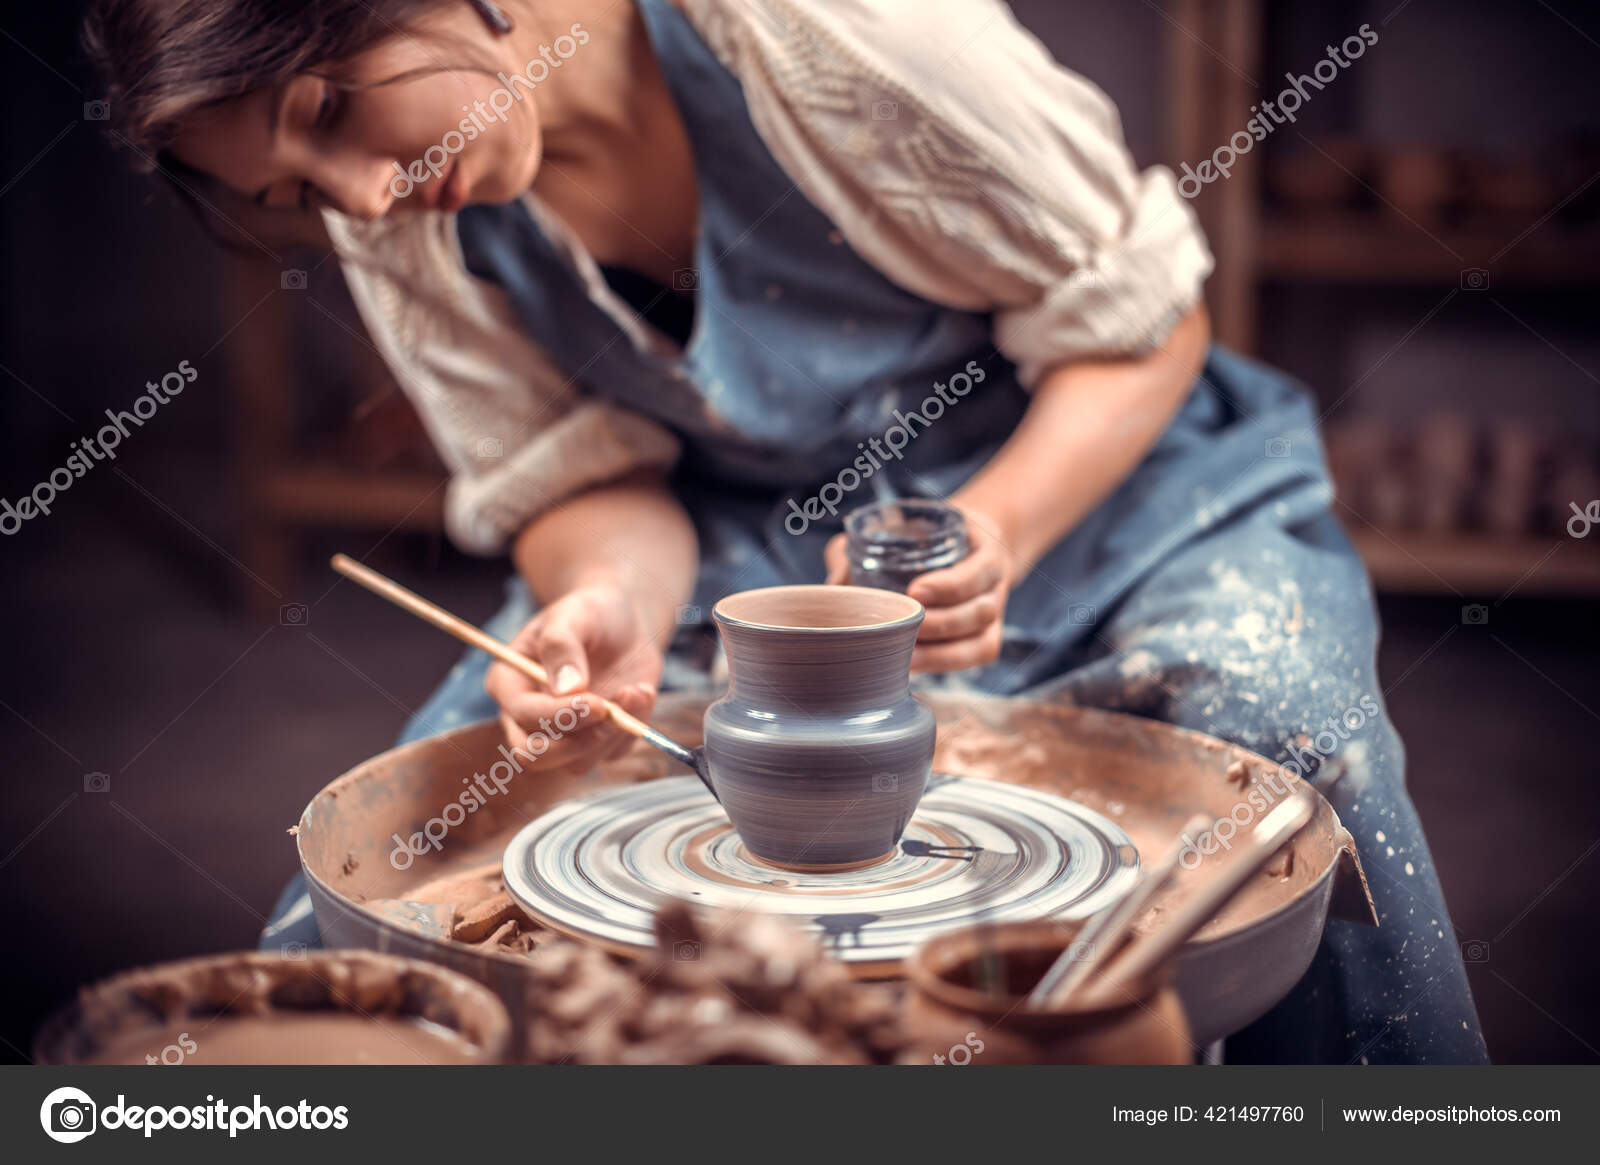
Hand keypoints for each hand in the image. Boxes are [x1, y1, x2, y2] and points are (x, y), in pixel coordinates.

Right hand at [484, 584, 663, 770]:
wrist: (625, 623)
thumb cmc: (590, 613)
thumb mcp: (574, 614)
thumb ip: (562, 646)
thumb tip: (565, 689)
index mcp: (510, 682)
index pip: (522, 715)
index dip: (558, 715)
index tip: (597, 703)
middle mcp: (527, 716)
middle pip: (536, 756)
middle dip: (578, 742)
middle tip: (614, 714)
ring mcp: (561, 733)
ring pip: (576, 763)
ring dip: (612, 735)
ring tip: (637, 690)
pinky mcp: (594, 741)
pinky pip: (610, 753)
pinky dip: (632, 730)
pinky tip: (641, 692)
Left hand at [823, 506, 1014, 671]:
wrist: (969, 544)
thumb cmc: (927, 537)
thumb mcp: (903, 527)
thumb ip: (865, 544)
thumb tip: (835, 583)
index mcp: (986, 553)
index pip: (979, 572)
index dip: (950, 585)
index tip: (915, 590)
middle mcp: (997, 587)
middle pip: (980, 612)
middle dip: (942, 623)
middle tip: (904, 625)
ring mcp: (995, 617)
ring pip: (981, 643)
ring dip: (941, 652)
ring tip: (904, 654)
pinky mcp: (987, 638)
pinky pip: (976, 658)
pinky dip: (946, 665)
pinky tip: (914, 665)